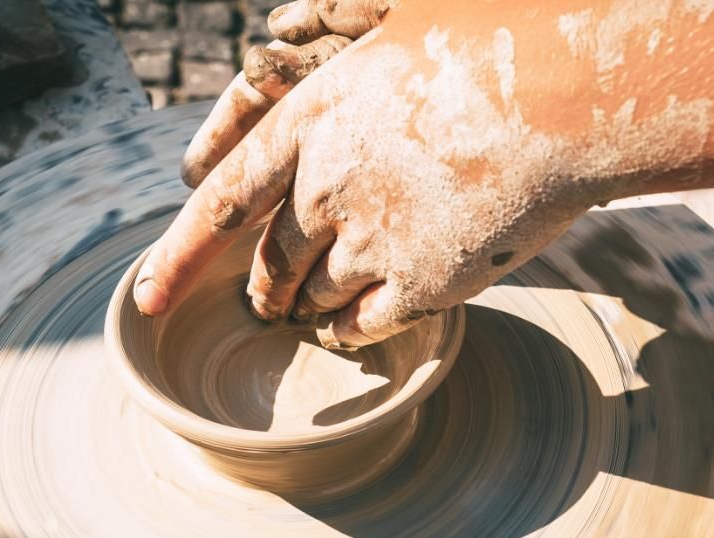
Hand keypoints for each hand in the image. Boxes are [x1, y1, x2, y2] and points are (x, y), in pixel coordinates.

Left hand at [136, 1, 598, 347]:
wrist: (569, 94)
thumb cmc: (489, 42)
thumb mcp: (394, 23)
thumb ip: (333, 37)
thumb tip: (284, 27)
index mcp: (311, 123)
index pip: (221, 202)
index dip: (178, 255)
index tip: (144, 298)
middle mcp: (328, 189)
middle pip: (269, 261)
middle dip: (259, 287)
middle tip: (260, 301)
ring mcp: (374, 241)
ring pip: (313, 296)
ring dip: (302, 308)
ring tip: (302, 315)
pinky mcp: (424, 282)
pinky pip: (363, 323)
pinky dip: (345, 330)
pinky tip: (345, 330)